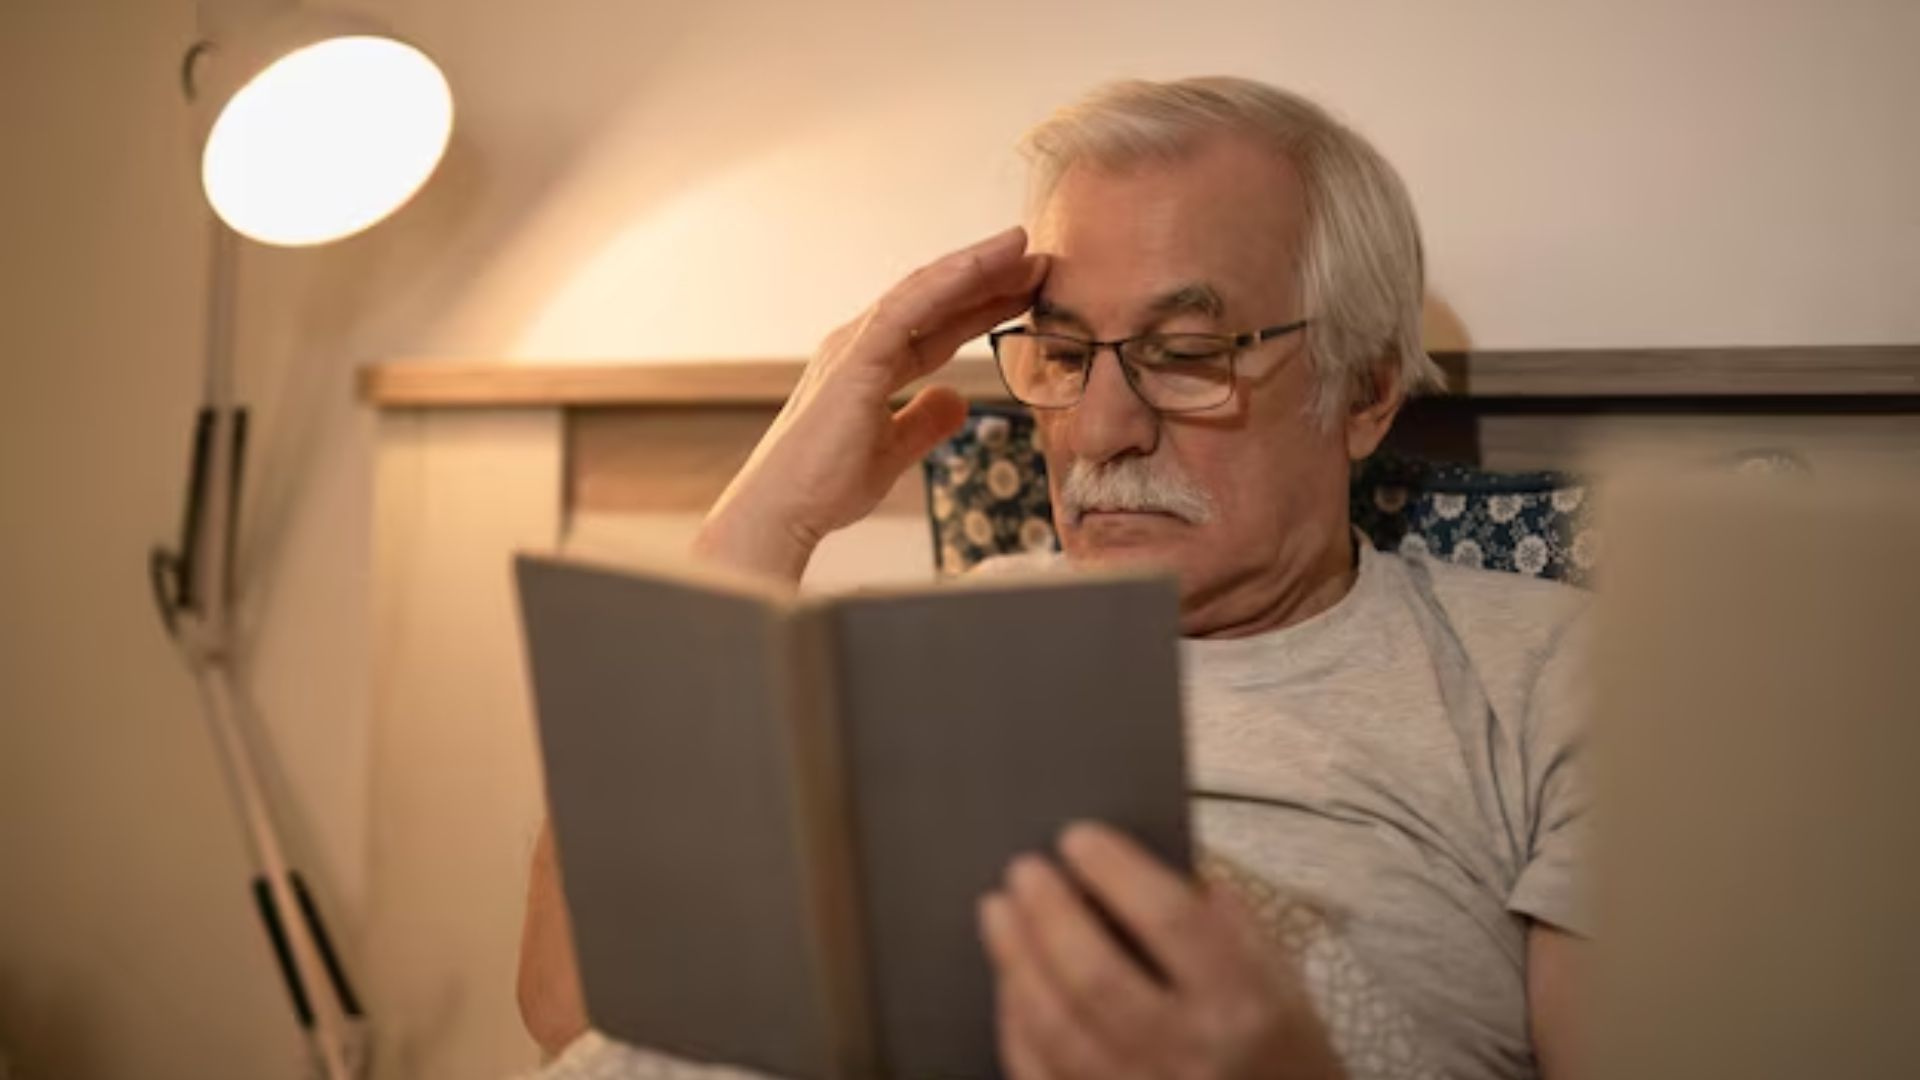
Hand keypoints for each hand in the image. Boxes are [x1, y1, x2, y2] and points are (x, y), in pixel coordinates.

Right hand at [695, 226, 1047, 579]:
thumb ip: (924, 422)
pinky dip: (944, 284)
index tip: (1027, 292)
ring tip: (1020, 246)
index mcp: (870, 364)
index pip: (936, 326)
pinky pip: (903, 310)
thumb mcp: (893, 451)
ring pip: (922, 292)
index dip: (982, 307)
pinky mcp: (853, 360)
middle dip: (988, 278)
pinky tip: (979, 267)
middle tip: (1039, 261)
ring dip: (973, 267)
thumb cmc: (824, 485)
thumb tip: (958, 400)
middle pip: (934, 300)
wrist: (782, 511)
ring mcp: (854, 346)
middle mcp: (860, 344)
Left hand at [979, 823, 1344, 1079]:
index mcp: (1246, 1001)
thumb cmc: (1277, 1043)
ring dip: (1016, 961)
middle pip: (1097, 977)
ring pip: (1057, 1029)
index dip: (1115, 871)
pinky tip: (1010, 983)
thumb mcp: (1278, 974)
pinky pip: (1040, 1074)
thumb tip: (1131, 867)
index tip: (1076, 837)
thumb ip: (1218, 918)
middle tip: (1023, 870)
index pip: (1171, 920)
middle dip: (1048, 915)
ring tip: (998, 912)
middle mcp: (1195, 1054)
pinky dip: (1015, 1023)